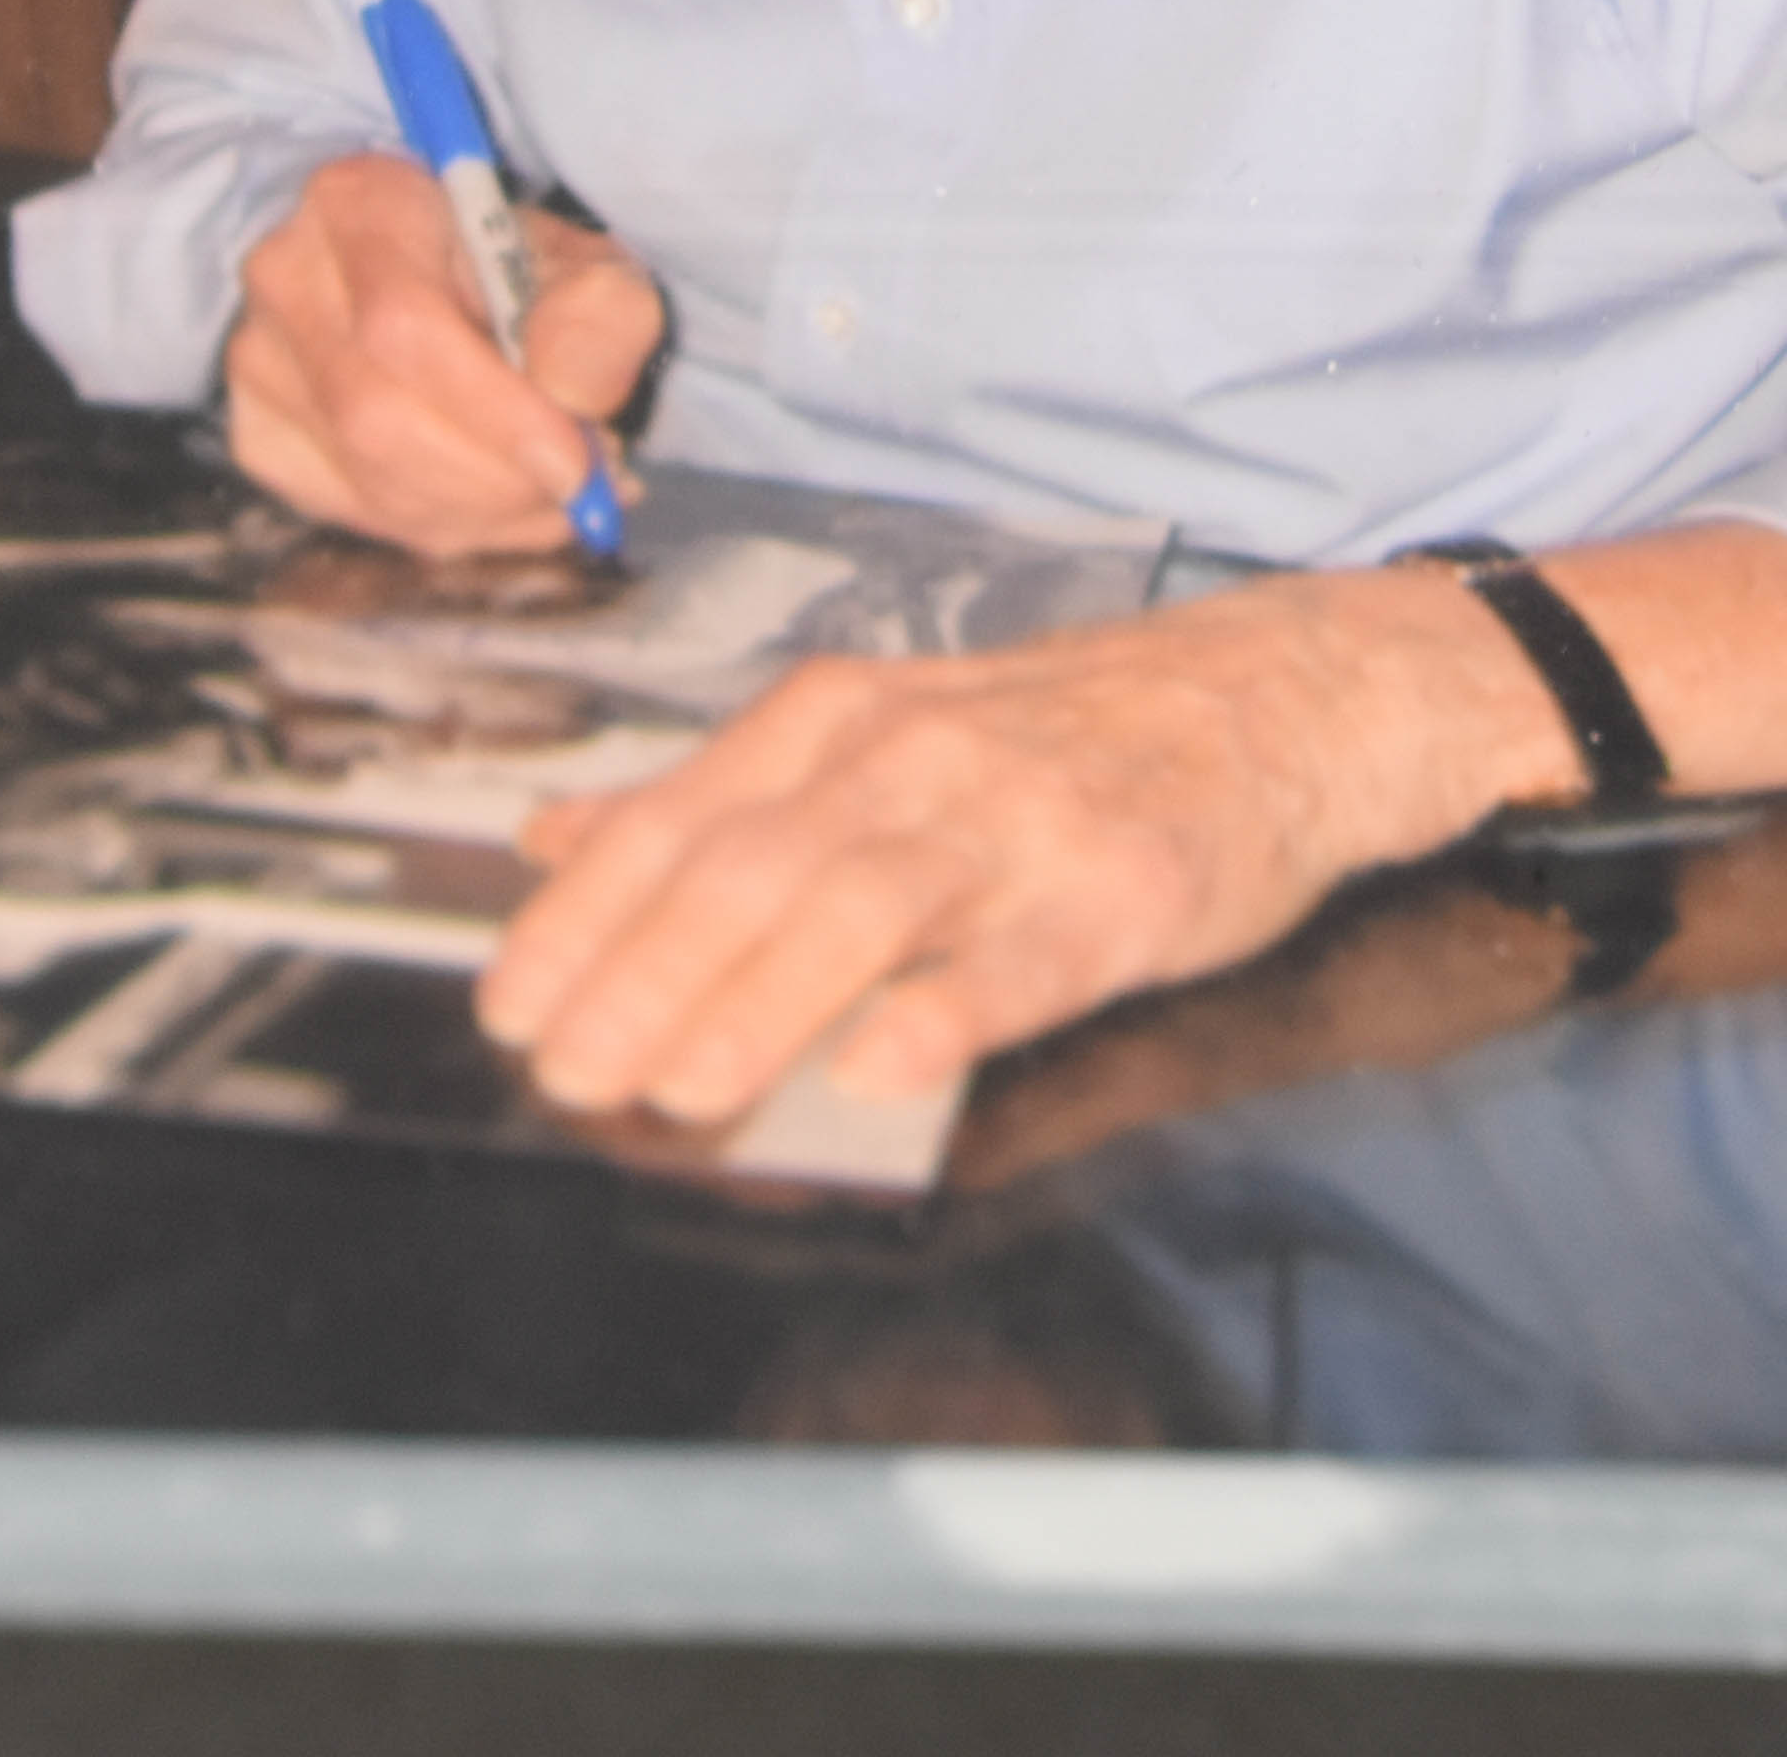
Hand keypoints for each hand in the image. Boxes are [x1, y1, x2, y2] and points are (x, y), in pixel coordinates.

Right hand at [221, 154, 663, 556]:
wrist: (450, 283)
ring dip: (483, 510)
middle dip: (495, 479)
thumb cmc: (515, 273)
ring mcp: (258, 359)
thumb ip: (597, 313)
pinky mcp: (259, 432)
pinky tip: (497, 500)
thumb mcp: (584, 267)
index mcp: (358, 200)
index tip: (576, 464)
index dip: (495, 412)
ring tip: (554, 491)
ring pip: (367, 477)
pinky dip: (445, 526)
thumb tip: (569, 394)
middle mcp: (286, 274)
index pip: (404, 324)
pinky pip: (354, 513)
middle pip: (376, 414)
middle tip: (580, 490)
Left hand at [472, 567, 1541, 1127]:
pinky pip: (1018, 957)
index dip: (586, 917)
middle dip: (643, 976)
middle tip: (571, 1071)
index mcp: (838, 720)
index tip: (513, 1003)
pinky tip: (879, 1066)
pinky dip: (943, 1009)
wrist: (1273, 698)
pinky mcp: (1118, 891)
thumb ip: (718, 795)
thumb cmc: (1059, 733)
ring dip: (757, 1002)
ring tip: (682, 1088)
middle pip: (750, 867)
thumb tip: (555, 840)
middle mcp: (912, 757)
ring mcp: (1018, 822)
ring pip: (860, 906)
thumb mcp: (874, 730)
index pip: (678, 820)